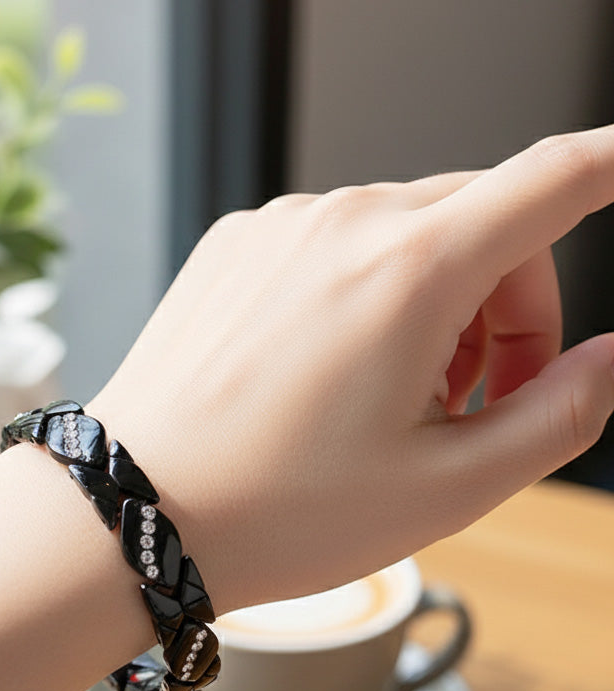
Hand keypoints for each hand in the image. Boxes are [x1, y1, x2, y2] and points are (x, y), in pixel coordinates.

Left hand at [85, 126, 613, 612]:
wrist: (136, 511)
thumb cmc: (279, 511)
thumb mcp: (450, 484)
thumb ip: (561, 413)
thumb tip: (609, 360)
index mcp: (410, 268)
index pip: (553, 181)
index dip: (611, 166)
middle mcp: (341, 220)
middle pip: (483, 222)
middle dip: (514, 303)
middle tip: (484, 397)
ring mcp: (277, 226)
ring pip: (407, 232)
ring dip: (437, 299)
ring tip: (401, 395)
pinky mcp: (234, 245)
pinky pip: (332, 242)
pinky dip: (365, 289)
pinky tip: (333, 367)